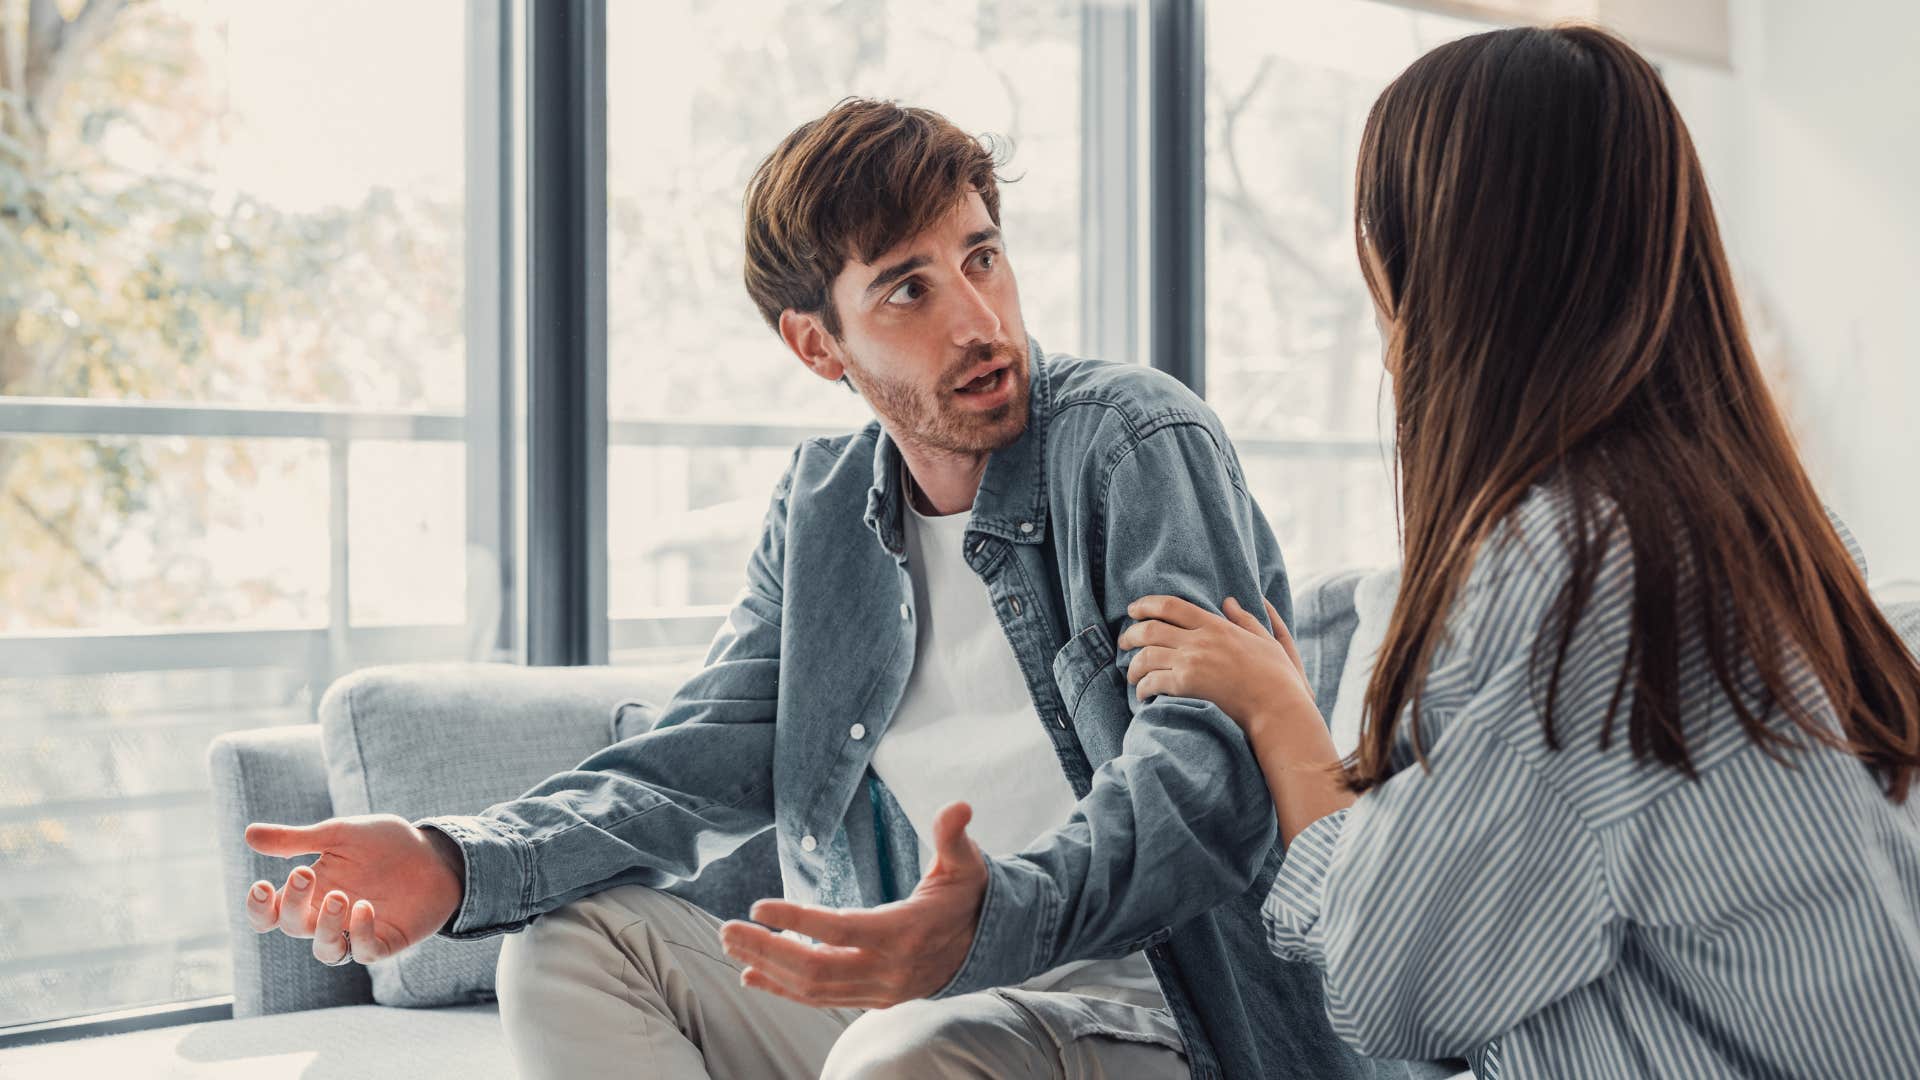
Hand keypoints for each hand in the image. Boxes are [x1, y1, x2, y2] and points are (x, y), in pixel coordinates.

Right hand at [243, 814, 466, 967]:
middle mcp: (327, 918)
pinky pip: (365, 951)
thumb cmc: (383, 844)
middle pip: (293, 927)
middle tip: (306, 873)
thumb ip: (296, 839)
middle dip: (294, 904)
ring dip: (326, 928)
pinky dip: (361, 933)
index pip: (271, 915)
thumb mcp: (339, 834)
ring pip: (325, 949)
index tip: (263, 886)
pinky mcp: (386, 942)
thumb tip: (248, 834)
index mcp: (310, 893)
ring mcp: (356, 932)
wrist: (434, 852)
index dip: (259, 909)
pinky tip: (365, 908)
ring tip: (340, 897)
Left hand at [719, 801, 986, 1008]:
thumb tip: (957, 807)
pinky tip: (753, 975)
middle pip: (815, 967)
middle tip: (726, 928)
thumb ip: (954, 835)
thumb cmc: (967, 896)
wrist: (987, 944)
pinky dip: (784, 990)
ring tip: (732, 946)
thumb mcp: (966, 863)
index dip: (797, 921)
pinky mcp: (873, 999)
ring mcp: (880, 990)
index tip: (758, 906)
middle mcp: (889, 969)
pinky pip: (821, 1000)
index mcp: (905, 932)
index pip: (840, 930)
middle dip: (766, 949)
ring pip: (813, 988)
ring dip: (768, 968)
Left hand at [1119, 594, 1314, 733]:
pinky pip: (1152, 681)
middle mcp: (1199, 640)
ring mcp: (1191, 661)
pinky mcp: (1186, 685)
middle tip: (1123, 642)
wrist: (1277, 707)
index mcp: (1216, 625)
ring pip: (1146, 655)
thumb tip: (1230, 601)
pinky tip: (1142, 693)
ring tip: (1131, 674)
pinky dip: (1142, 687)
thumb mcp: (1266, 640)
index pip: (1171, 606)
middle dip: (1130, 634)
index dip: (1146, 604)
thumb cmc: (1278, 677)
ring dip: (1133, 665)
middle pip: (1150, 629)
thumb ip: (1246, 619)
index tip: (1133, 609)